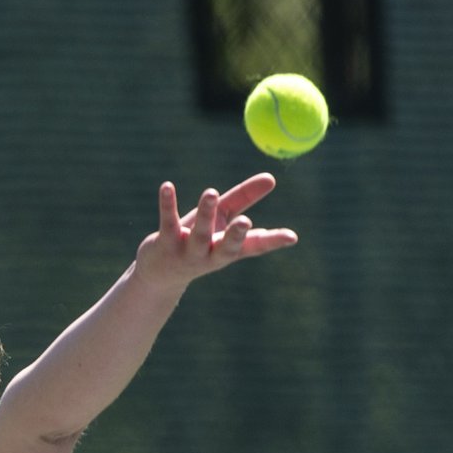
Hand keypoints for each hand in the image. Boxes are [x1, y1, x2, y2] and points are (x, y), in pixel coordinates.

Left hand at [132, 175, 296, 294]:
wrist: (160, 274)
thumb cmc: (198, 243)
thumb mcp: (222, 220)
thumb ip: (243, 199)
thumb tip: (271, 178)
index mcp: (228, 249)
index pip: (254, 247)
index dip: (273, 242)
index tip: (291, 236)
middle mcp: (210, 254)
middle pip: (226, 248)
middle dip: (236, 235)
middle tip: (245, 222)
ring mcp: (187, 251)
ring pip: (198, 234)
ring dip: (205, 214)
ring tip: (210, 193)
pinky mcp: (164, 243)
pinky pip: (167, 222)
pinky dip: (168, 204)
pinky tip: (167, 186)